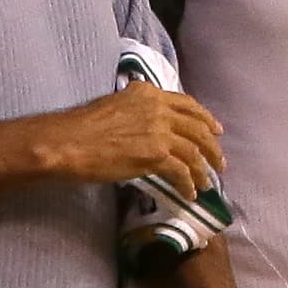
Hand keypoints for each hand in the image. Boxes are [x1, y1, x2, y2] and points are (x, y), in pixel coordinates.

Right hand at [40, 80, 224, 199]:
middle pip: (197, 128)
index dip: (205, 118)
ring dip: (203, 170)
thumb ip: (137, 109)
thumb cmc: (82, 127)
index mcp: (149, 94)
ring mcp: (159, 132)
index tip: (216, 130)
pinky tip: (189, 193)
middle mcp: (159, 109)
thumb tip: (148, 124)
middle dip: (212, 147)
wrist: (68, 142)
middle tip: (219, 162)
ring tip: (207, 183)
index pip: (187, 104)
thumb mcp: (115, 104)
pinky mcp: (155, 156)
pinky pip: (181, 172)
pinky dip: (188, 184)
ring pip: (193, 152)